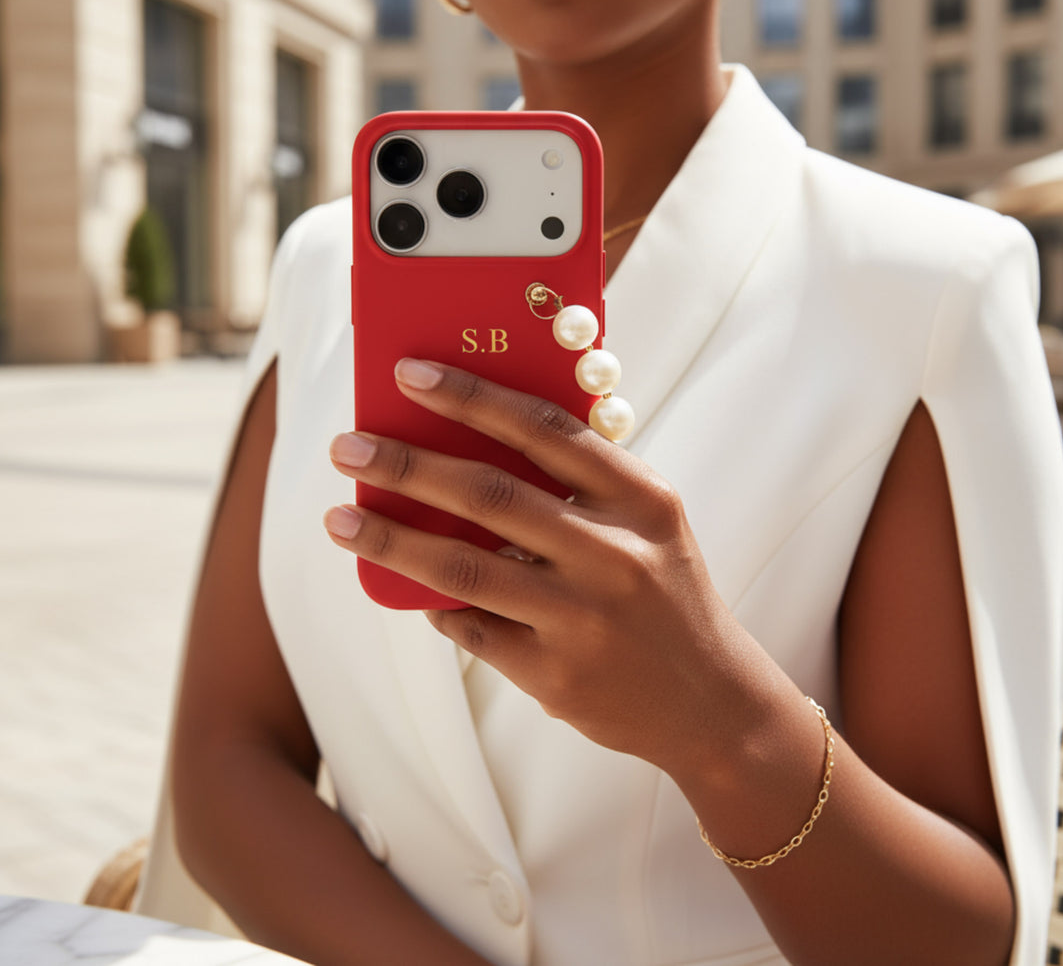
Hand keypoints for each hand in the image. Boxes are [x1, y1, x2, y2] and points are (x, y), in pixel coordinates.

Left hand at [323, 357, 763, 778]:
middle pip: (490, 494)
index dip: (472, 396)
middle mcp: (614, 554)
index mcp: (640, 499)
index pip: (545, 429)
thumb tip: (470, 449)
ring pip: (463, 568)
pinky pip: (472, 628)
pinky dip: (431, 602)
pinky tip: (406, 586)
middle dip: (407, 465)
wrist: (710, 701)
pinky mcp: (556, 675)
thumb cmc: (664, 591)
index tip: (411, 374)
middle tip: (348, 448)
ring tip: (340, 520)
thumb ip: (581, 485)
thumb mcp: (648, 524)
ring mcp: (584, 619)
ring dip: (390, 540)